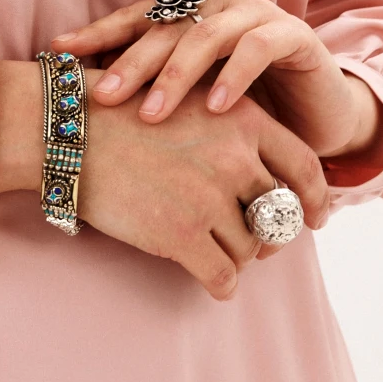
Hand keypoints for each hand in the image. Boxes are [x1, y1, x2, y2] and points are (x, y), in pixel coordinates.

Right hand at [0, 59, 328, 298]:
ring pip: (251, 248)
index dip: (316, 198)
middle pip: (280, 214)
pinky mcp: (180, 235)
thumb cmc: (119, 110)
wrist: (66, 128)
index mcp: (243, 119)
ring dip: (238, 255)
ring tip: (216, 251)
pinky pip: (223, 276)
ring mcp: (209, 199)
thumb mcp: (186, 99)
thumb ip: (228, 127)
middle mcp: (235, 158)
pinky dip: (220, 282)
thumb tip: (259, 168)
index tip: (315, 217)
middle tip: (258, 243)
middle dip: (271, 233)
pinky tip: (209, 278)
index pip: (305, 166)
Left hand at [51, 0, 382, 164]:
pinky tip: (216, 108)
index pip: (136, 17)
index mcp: (190, 7)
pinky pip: (258, 47)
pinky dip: (234, 76)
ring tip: (152, 113)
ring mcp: (257, 12)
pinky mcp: (293, 33)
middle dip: (130, 63)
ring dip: (176, 75)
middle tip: (101, 96)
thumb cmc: (243, 103)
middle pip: (166, 27)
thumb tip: (75, 92)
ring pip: (206, 36)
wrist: (315, 115)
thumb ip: (150, 83)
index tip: (58, 53)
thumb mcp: (191, 94)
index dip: (97, 33)